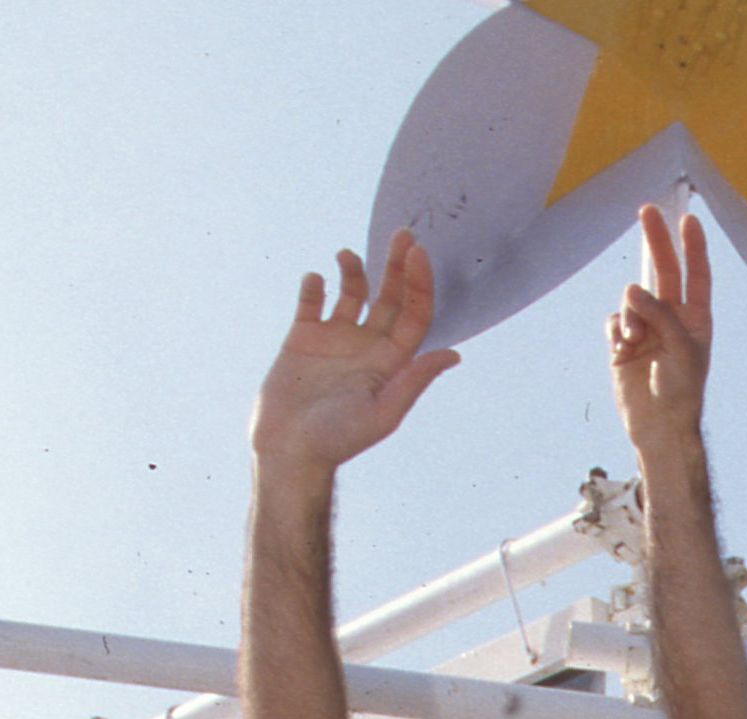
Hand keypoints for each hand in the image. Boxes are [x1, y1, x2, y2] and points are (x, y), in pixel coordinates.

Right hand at [252, 235, 457, 480]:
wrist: (288, 451)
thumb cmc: (338, 440)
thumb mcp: (382, 413)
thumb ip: (414, 380)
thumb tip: (453, 354)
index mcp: (391, 363)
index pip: (414, 316)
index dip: (420, 285)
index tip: (419, 253)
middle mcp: (367, 347)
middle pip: (389, 297)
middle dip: (397, 265)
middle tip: (403, 233)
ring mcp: (335, 340)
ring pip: (352, 292)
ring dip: (353, 269)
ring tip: (347, 256)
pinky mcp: (302, 338)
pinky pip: (312, 301)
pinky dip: (314, 285)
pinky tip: (316, 282)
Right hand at [609, 204, 712, 456]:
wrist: (657, 427)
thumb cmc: (679, 392)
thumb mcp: (680, 349)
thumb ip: (659, 313)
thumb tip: (632, 288)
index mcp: (696, 320)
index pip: (697, 275)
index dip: (694, 247)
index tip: (689, 219)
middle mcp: (672, 319)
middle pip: (664, 270)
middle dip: (656, 241)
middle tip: (646, 210)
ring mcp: (647, 328)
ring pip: (631, 298)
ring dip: (630, 316)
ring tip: (634, 343)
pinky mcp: (623, 341)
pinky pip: (614, 320)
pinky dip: (616, 333)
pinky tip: (622, 353)